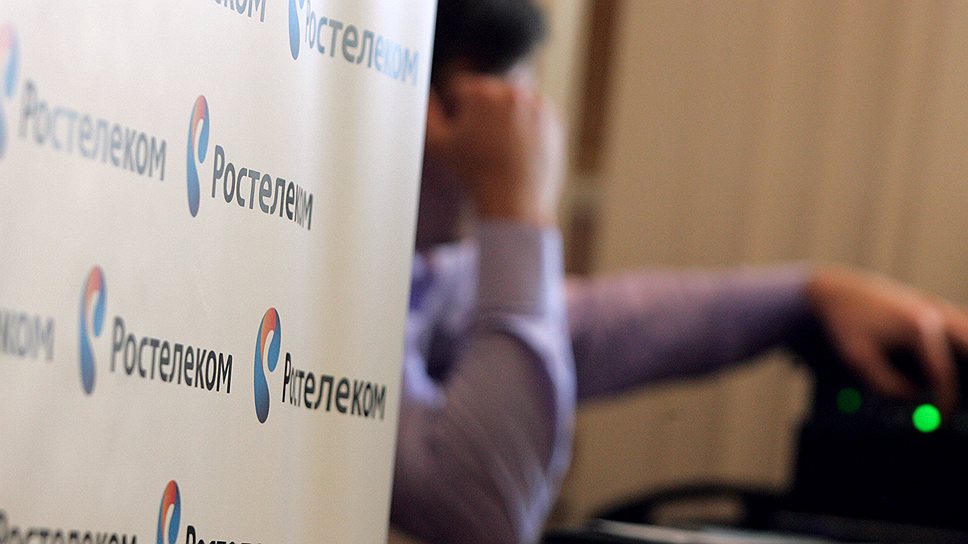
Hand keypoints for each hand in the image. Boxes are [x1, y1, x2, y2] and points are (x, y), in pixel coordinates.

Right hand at [424, 72, 564, 226]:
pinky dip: (524, 123)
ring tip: (498, 146)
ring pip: (510, 100)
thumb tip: (426, 90)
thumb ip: (427, 113)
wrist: (514, 202)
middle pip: (487, 92)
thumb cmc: (472, 175)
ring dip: (502, 114)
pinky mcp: (553, 118)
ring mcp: (537, 104)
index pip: (460, 88)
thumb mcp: (439, 146)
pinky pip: (531, 112)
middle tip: (481, 143)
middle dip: (481, 110)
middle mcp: (512, 92)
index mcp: (483, 94)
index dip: (455, 111)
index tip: (461, 135)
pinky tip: (515, 147)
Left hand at [808, 265, 967, 414]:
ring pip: (967, 329)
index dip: (945, 399)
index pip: (942, 372)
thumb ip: (887, 384)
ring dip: (966, 353)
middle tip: (962, 402)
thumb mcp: (859, 359)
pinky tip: (958, 355)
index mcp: (919, 327)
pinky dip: (963, 337)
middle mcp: (934, 313)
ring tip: (960, 380)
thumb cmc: (846, 323)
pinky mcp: (931, 302)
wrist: (836, 291)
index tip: (940, 418)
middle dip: (967, 377)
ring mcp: (935, 304)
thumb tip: (913, 396)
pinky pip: (960, 320)